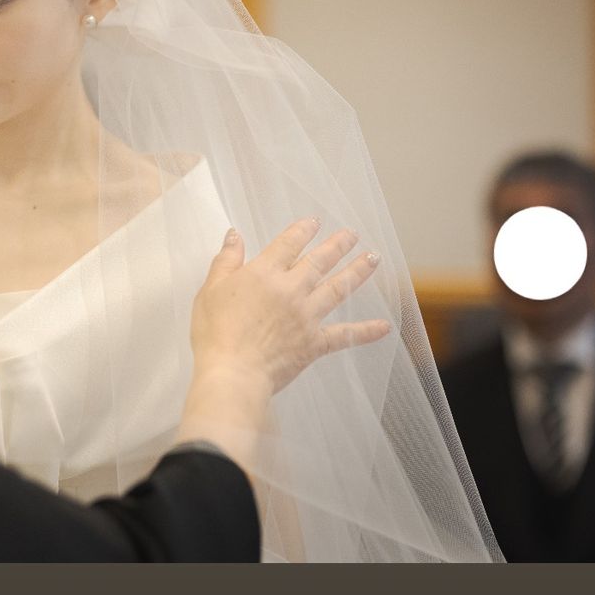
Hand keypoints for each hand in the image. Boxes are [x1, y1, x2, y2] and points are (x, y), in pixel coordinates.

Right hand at [190, 218, 389, 399]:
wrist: (233, 372)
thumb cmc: (216, 333)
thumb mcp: (210, 290)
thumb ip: (226, 261)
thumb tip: (234, 235)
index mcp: (264, 273)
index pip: (288, 243)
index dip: (303, 230)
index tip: (315, 222)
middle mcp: (291, 289)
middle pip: (319, 260)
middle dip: (338, 245)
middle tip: (352, 234)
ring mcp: (306, 316)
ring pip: (338, 288)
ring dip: (357, 272)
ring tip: (373, 258)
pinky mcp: (314, 343)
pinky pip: (345, 335)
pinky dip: (366, 331)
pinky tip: (384, 326)